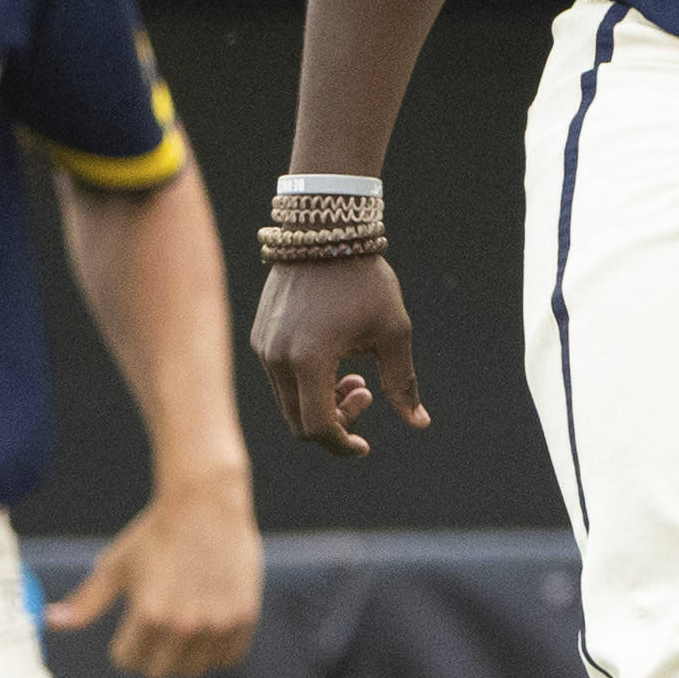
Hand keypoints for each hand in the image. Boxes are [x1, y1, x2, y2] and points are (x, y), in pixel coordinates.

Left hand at [48, 471, 265, 677]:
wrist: (207, 504)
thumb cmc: (155, 534)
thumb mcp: (115, 567)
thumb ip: (85, 602)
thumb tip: (46, 621)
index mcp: (148, 614)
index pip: (127, 661)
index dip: (124, 646)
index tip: (130, 628)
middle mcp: (185, 624)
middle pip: (160, 672)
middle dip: (152, 655)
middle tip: (156, 628)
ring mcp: (218, 623)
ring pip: (194, 669)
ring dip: (185, 656)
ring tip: (182, 626)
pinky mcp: (244, 617)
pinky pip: (228, 658)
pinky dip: (216, 650)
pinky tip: (207, 625)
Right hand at [251, 246, 424, 450]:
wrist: (325, 232)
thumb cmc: (366, 280)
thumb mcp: (394, 331)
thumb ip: (403, 382)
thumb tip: (420, 423)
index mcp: (309, 360)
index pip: (318, 426)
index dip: (342, 444)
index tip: (365, 445)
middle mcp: (277, 358)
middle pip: (299, 421)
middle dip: (336, 421)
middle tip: (367, 392)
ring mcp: (263, 347)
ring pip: (287, 401)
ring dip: (321, 401)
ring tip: (356, 377)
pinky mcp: (259, 336)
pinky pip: (279, 377)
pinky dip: (305, 383)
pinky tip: (334, 361)